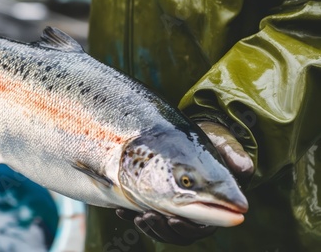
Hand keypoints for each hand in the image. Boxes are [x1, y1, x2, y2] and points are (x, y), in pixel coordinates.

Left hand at [116, 121, 252, 244]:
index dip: (187, 228)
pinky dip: (133, 217)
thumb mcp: (224, 143)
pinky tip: (121, 212)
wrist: (197, 133)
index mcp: (213, 204)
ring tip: (137, 216)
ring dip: (150, 227)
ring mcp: (176, 208)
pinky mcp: (160, 202)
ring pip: (163, 230)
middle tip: (148, 217)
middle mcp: (195, 211)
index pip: (202, 227)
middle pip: (180, 234)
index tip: (173, 219)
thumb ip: (233, 155)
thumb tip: (245, 167)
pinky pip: (148, 217)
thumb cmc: (214, 140)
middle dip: (163, 230)